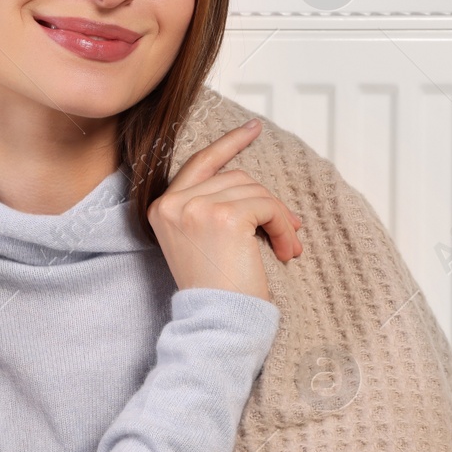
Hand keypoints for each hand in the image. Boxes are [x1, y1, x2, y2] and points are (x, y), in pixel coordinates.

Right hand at [147, 117, 302, 301]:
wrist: (216, 323)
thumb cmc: (214, 291)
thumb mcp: (200, 241)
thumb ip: (214, 207)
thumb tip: (257, 187)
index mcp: (162, 208)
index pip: (200, 162)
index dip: (229, 144)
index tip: (253, 129)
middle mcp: (174, 204)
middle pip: (236, 177)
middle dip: (266, 201)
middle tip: (289, 229)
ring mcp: (197, 208)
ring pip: (255, 190)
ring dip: (278, 218)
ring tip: (286, 247)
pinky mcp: (225, 217)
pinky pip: (268, 206)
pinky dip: (283, 227)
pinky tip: (286, 251)